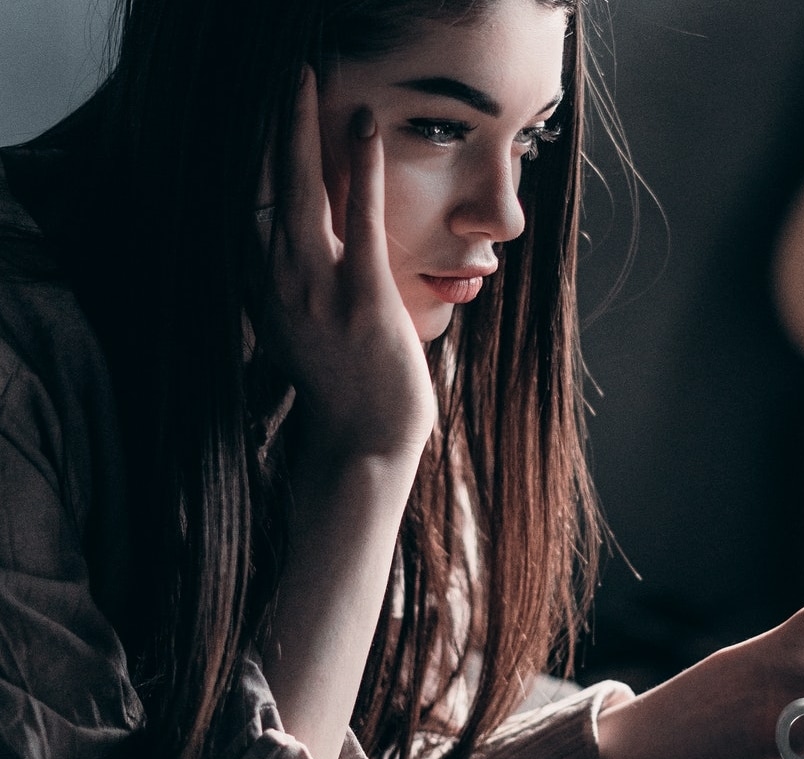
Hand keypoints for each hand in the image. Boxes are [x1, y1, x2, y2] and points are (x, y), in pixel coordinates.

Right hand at [259, 66, 434, 459]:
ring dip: (300, 129)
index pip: (245, 208)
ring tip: (304, 78)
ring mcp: (317, 288)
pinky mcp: (361, 295)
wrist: (363, 444)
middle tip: (278, 75)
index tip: (251, 116)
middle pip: (262, 186)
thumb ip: (294, 292)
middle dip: (268, 125)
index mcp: (264, 291)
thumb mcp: (304, 335)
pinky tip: (364, 127)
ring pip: (299, 191)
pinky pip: (357, 218)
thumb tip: (299, 263)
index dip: (246, 158)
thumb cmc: (343, 392)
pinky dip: (360, 168)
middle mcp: (278, 283)